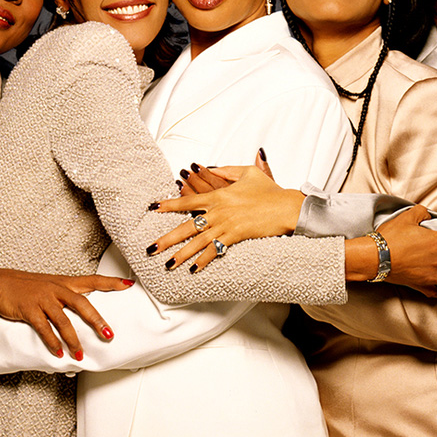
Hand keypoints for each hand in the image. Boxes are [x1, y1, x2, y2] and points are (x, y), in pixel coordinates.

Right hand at [0, 268, 132, 359]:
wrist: (2, 282)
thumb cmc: (30, 286)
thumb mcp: (52, 286)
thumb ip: (69, 296)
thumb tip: (86, 312)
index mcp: (65, 283)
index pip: (93, 280)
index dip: (111, 282)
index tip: (128, 285)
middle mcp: (57, 289)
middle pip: (82, 303)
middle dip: (96, 320)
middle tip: (108, 334)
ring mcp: (43, 299)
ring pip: (63, 320)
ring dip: (73, 339)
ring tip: (80, 354)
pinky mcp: (29, 309)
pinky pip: (43, 328)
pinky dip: (52, 342)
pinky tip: (58, 353)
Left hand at [147, 153, 303, 271]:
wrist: (286, 206)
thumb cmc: (269, 190)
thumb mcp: (247, 172)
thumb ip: (225, 171)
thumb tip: (209, 167)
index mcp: (218, 195)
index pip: (187, 201)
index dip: (169, 205)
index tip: (153, 208)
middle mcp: (218, 211)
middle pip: (186, 226)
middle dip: (167, 239)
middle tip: (151, 248)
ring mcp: (226, 225)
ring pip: (198, 242)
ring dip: (182, 255)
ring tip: (168, 264)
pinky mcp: (236, 236)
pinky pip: (216, 251)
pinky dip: (204, 261)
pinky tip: (193, 270)